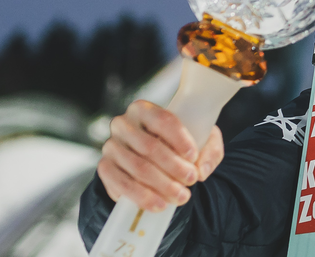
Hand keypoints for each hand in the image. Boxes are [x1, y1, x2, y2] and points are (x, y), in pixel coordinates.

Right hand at [98, 100, 225, 210]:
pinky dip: (142, 196)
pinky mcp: (105, 168)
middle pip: (149, 146)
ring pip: (138, 167)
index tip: (193, 157)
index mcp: (144, 109)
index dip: (180, 139)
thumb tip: (201, 170)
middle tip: (191, 181)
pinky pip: (121, 183)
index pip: (163, 119)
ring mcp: (111, 146)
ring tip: (181, 197)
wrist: (155, 162)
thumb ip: (210, 152)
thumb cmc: (178, 145)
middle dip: (174, 167)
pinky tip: (159, 204)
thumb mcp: (201, 142)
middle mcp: (123, 124)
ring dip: (162, 185)